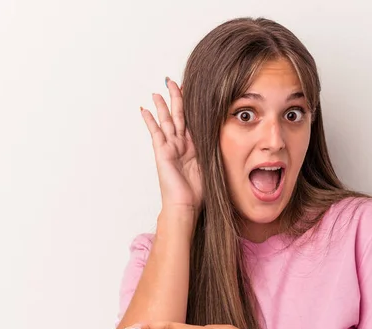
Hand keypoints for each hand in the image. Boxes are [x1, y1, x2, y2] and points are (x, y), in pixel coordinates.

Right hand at [140, 78, 202, 215]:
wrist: (186, 205)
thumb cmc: (198, 191)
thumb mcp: (212, 164)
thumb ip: (214, 149)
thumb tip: (226, 136)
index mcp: (194, 146)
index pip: (192, 120)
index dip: (192, 105)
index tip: (192, 90)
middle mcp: (181, 144)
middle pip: (179, 115)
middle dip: (176, 98)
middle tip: (172, 81)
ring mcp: (170, 147)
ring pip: (167, 120)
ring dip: (162, 105)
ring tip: (157, 91)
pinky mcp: (162, 152)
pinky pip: (156, 132)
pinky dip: (150, 120)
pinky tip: (145, 109)